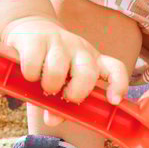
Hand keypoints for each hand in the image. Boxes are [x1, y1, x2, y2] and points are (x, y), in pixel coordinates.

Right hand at [2, 16, 130, 104]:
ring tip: (43, 84)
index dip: (118, 85)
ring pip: (57, 70)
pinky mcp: (36, 39)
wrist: (30, 27)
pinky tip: (29, 74)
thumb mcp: (63, 81)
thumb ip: (61, 103)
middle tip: (63, 96)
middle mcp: (80, 50)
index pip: (116, 69)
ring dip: (48, 84)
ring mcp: (58, 42)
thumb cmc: (51, 62)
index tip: (113, 101)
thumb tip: (52, 120)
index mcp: (93, 61)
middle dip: (75, 93)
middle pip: (87, 73)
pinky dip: (30, 75)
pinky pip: (33, 63)